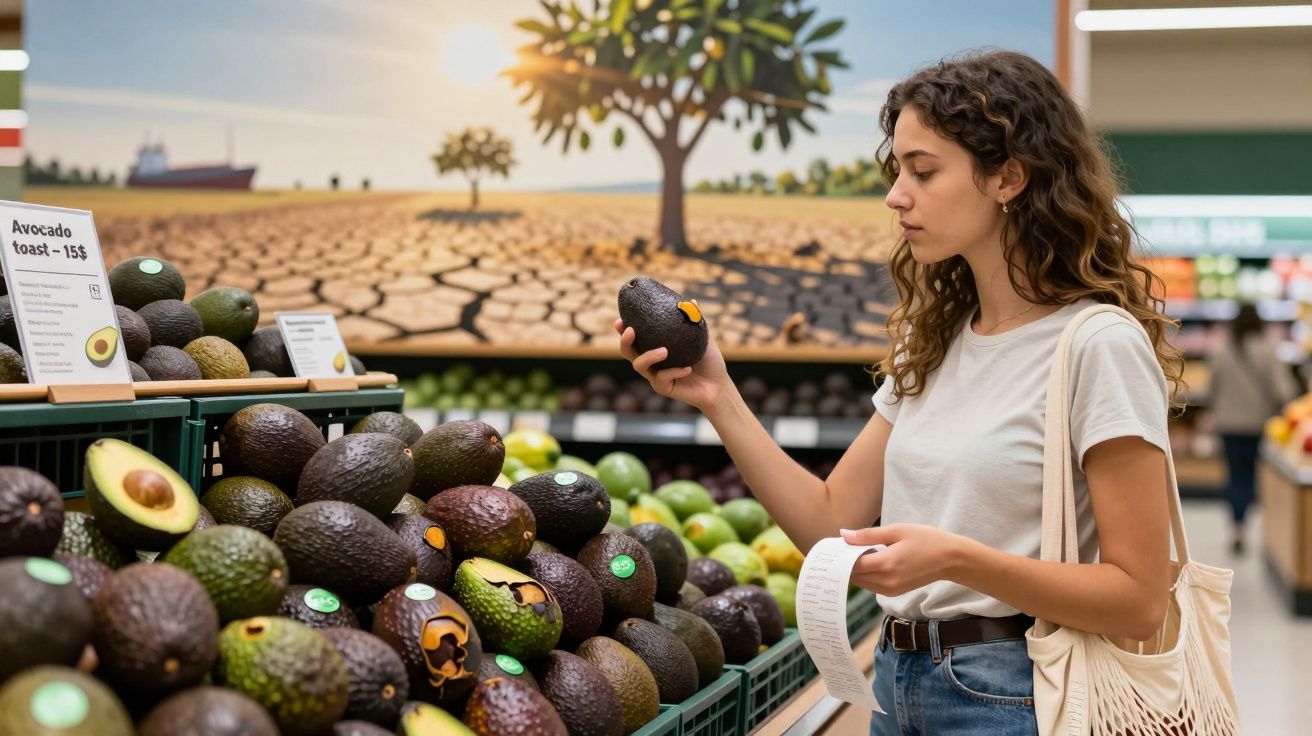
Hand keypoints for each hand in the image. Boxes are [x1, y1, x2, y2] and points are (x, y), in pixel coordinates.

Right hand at [614, 317, 730, 413]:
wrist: (718, 386)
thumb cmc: (709, 362)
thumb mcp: (704, 338)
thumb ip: (696, 321)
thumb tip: (692, 301)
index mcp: (656, 348)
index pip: (635, 337)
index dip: (623, 329)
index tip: (620, 320)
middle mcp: (652, 362)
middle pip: (628, 352)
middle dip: (625, 341)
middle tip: (631, 330)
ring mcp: (655, 376)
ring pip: (639, 366)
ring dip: (648, 356)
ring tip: (664, 351)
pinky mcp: (663, 389)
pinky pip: (661, 379)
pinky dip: (673, 372)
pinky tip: (687, 369)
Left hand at [840, 524, 966, 596]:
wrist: (951, 559)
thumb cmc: (926, 540)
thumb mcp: (897, 530)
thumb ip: (868, 535)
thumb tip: (844, 535)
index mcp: (886, 564)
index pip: (852, 564)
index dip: (840, 555)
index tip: (834, 546)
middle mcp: (887, 581)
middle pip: (854, 575)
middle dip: (845, 563)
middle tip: (841, 547)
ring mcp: (891, 589)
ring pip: (861, 582)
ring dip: (855, 569)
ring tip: (855, 551)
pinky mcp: (895, 591)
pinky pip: (871, 585)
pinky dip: (866, 574)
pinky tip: (869, 560)